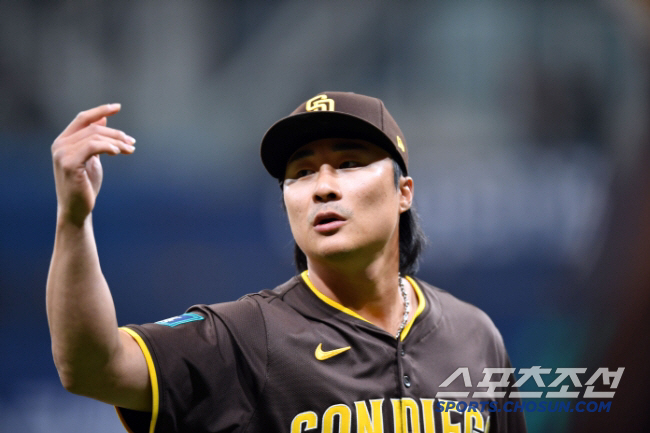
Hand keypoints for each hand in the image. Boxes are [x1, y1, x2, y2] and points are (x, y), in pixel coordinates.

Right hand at [51, 104, 135, 225]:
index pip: (82, 118)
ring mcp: (62, 154)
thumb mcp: (92, 159)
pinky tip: (118, 152)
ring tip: (130, 149)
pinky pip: (92, 147)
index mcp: (63, 141)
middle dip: (116, 134)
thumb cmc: (85, 185)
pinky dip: (108, 147)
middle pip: (93, 129)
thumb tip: (103, 120)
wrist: (77, 209)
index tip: (118, 107)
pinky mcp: (70, 164)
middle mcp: (60, 145)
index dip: (100, 110)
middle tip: (132, 143)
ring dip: (116, 142)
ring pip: (95, 137)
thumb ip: (94, 140)